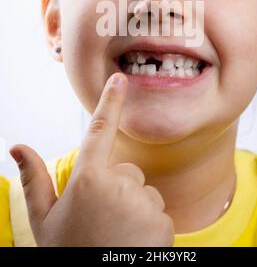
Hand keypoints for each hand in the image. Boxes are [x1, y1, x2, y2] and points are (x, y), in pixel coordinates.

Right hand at [9, 72, 174, 245]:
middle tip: (101, 220)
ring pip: (142, 191)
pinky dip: (149, 224)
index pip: (100, 130)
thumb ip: (35, 179)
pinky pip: (158, 210)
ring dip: (133, 207)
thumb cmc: (71, 253)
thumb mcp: (45, 221)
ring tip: (116, 236)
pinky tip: (133, 244)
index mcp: (88, 180)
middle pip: (125, 170)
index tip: (120, 79)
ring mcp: (144, 203)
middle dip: (116, 188)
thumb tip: (18, 147)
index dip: (110, 101)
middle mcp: (119, 185)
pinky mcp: (165, 222)